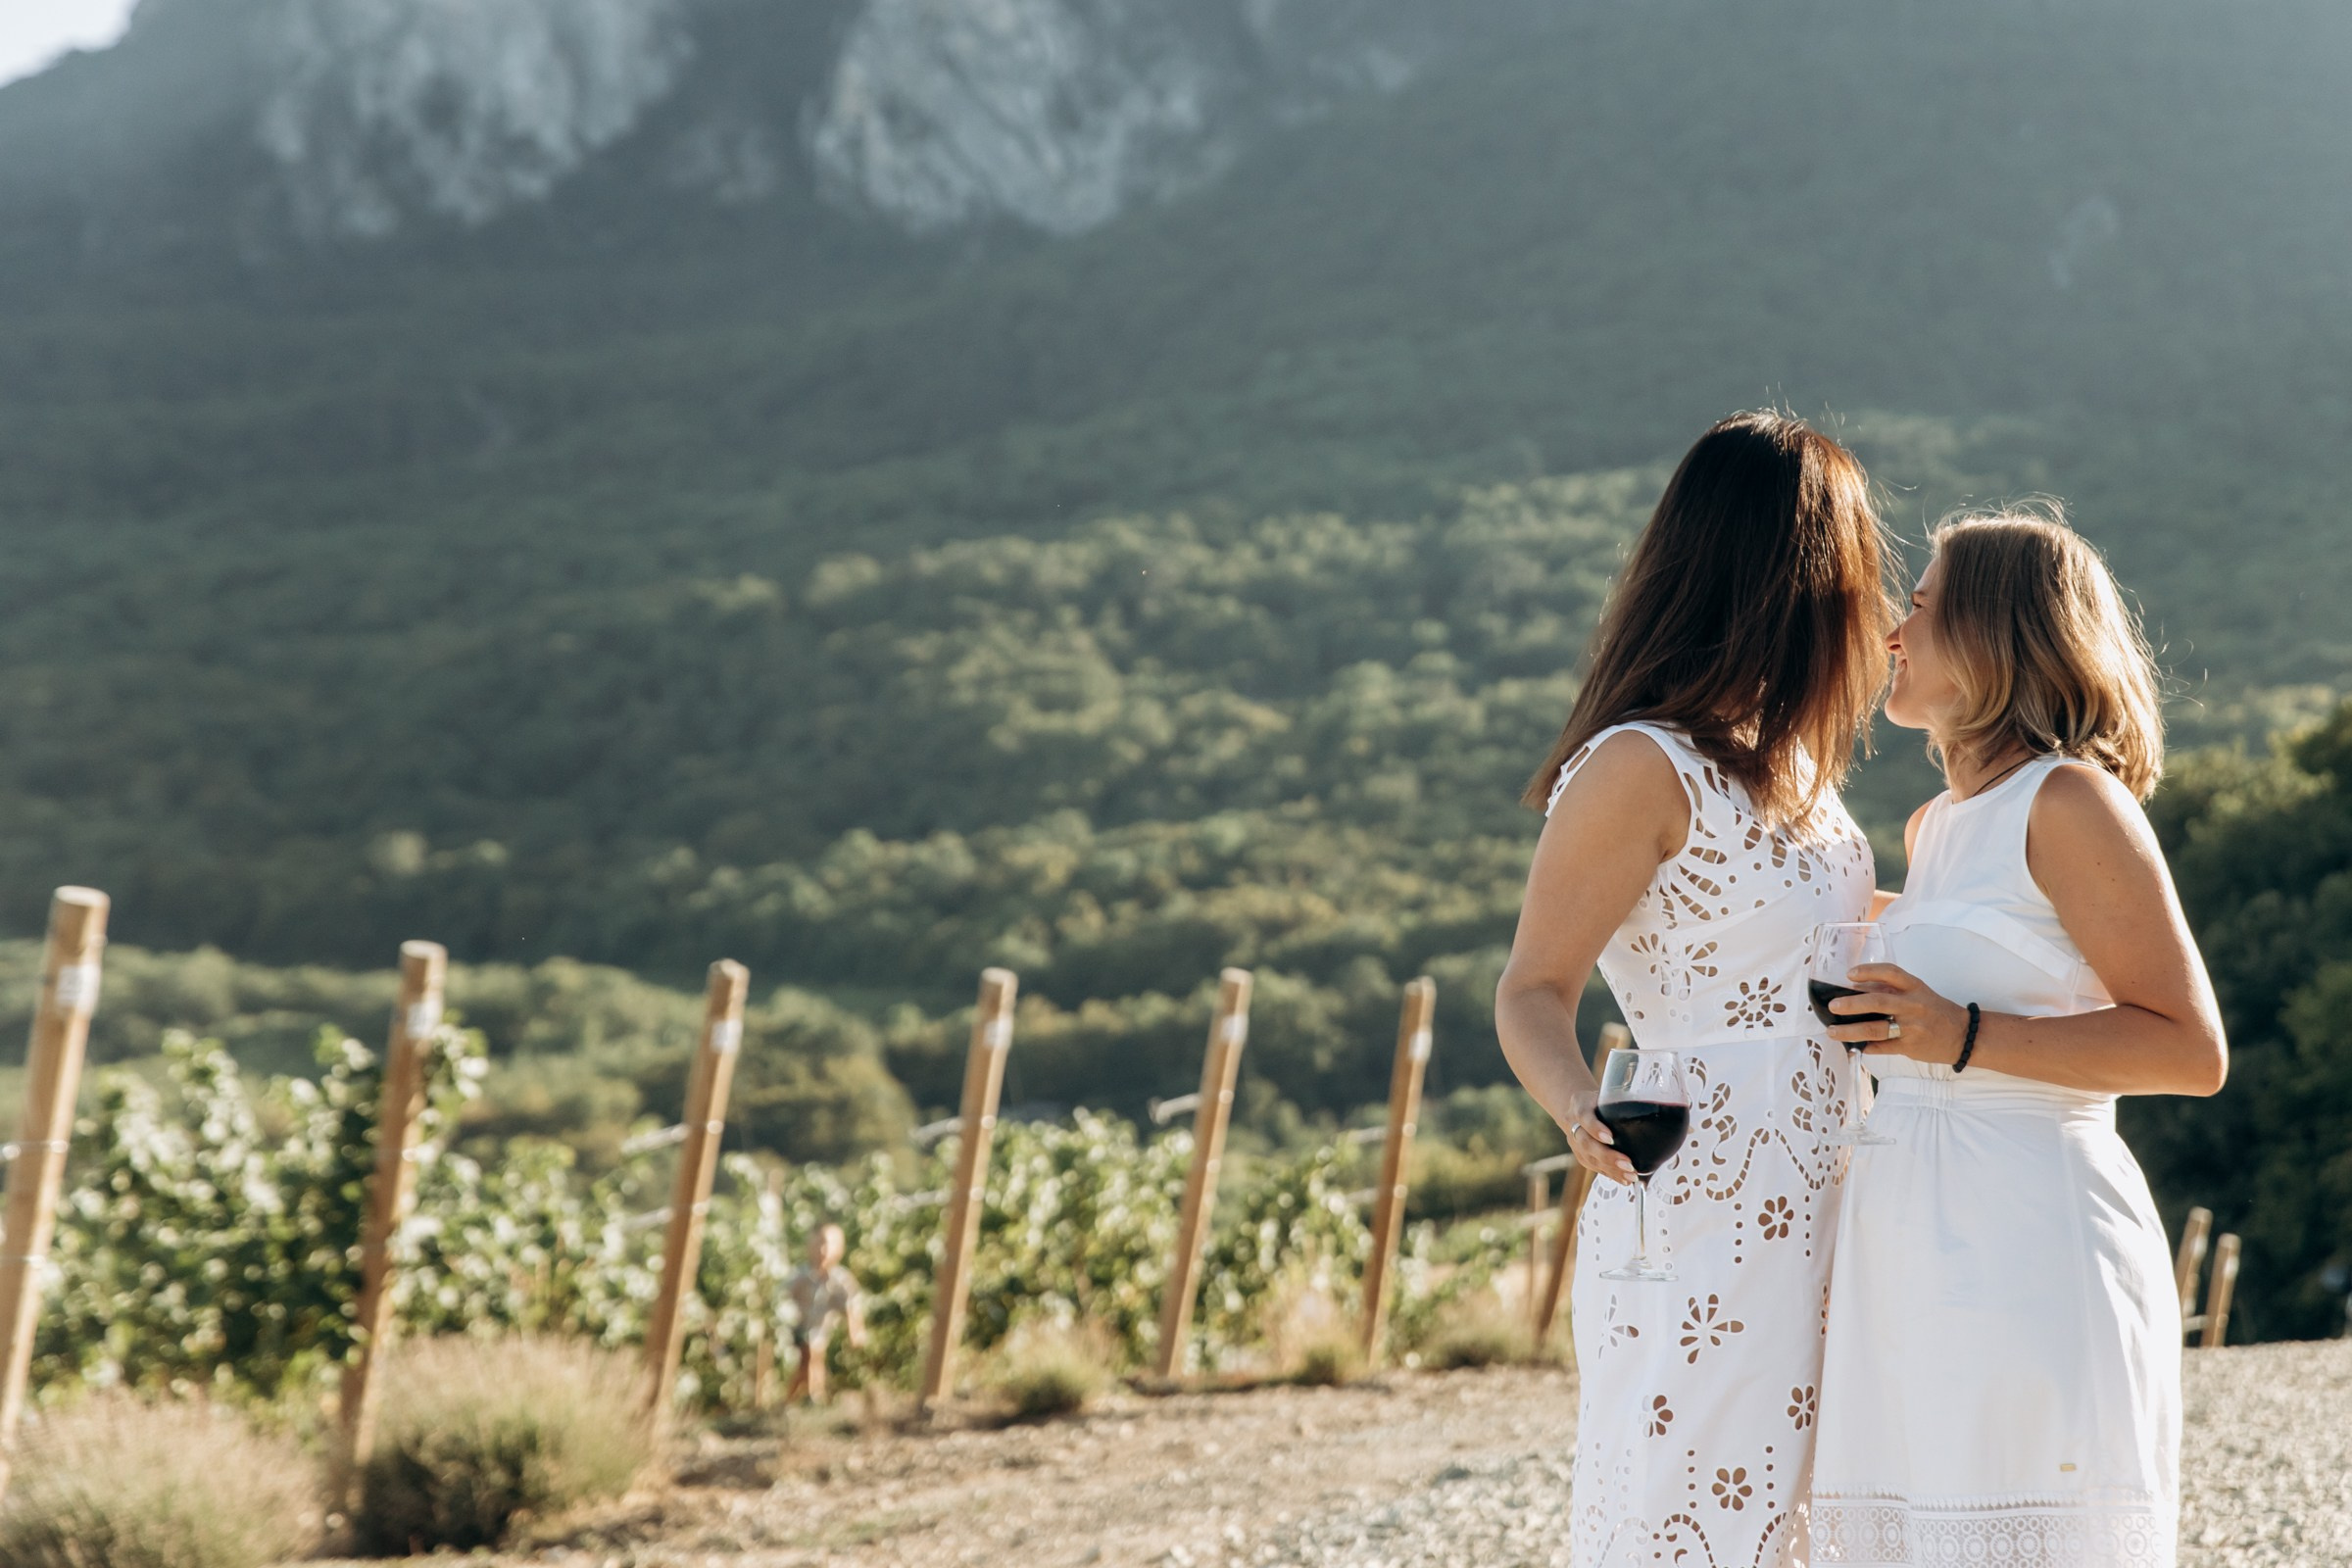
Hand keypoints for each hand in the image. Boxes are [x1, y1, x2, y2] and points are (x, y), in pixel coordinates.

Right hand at [1565, 1087, 1636, 1184]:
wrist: (1577, 1108)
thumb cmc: (1599, 1101)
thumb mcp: (1605, 1095)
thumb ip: (1620, 1102)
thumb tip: (1652, 1107)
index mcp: (1580, 1105)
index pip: (1585, 1117)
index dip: (1595, 1129)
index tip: (1611, 1138)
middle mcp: (1573, 1125)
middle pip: (1587, 1143)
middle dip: (1608, 1156)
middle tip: (1628, 1164)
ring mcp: (1575, 1143)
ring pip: (1590, 1159)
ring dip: (1612, 1169)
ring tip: (1632, 1175)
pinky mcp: (1581, 1156)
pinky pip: (1595, 1167)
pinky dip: (1610, 1174)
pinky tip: (1624, 1180)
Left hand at [1826, 963, 1970, 1064]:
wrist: (1964, 1035)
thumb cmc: (1935, 1010)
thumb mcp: (1918, 992)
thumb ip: (1892, 989)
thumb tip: (1857, 988)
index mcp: (1914, 987)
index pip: (1890, 972)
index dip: (1868, 971)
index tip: (1849, 974)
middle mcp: (1912, 1005)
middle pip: (1877, 1002)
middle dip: (1851, 1004)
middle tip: (1833, 1006)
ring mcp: (1911, 1028)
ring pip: (1875, 1029)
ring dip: (1850, 1031)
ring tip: (1832, 1031)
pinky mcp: (1910, 1047)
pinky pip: (1882, 1047)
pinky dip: (1866, 1047)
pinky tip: (1856, 1047)